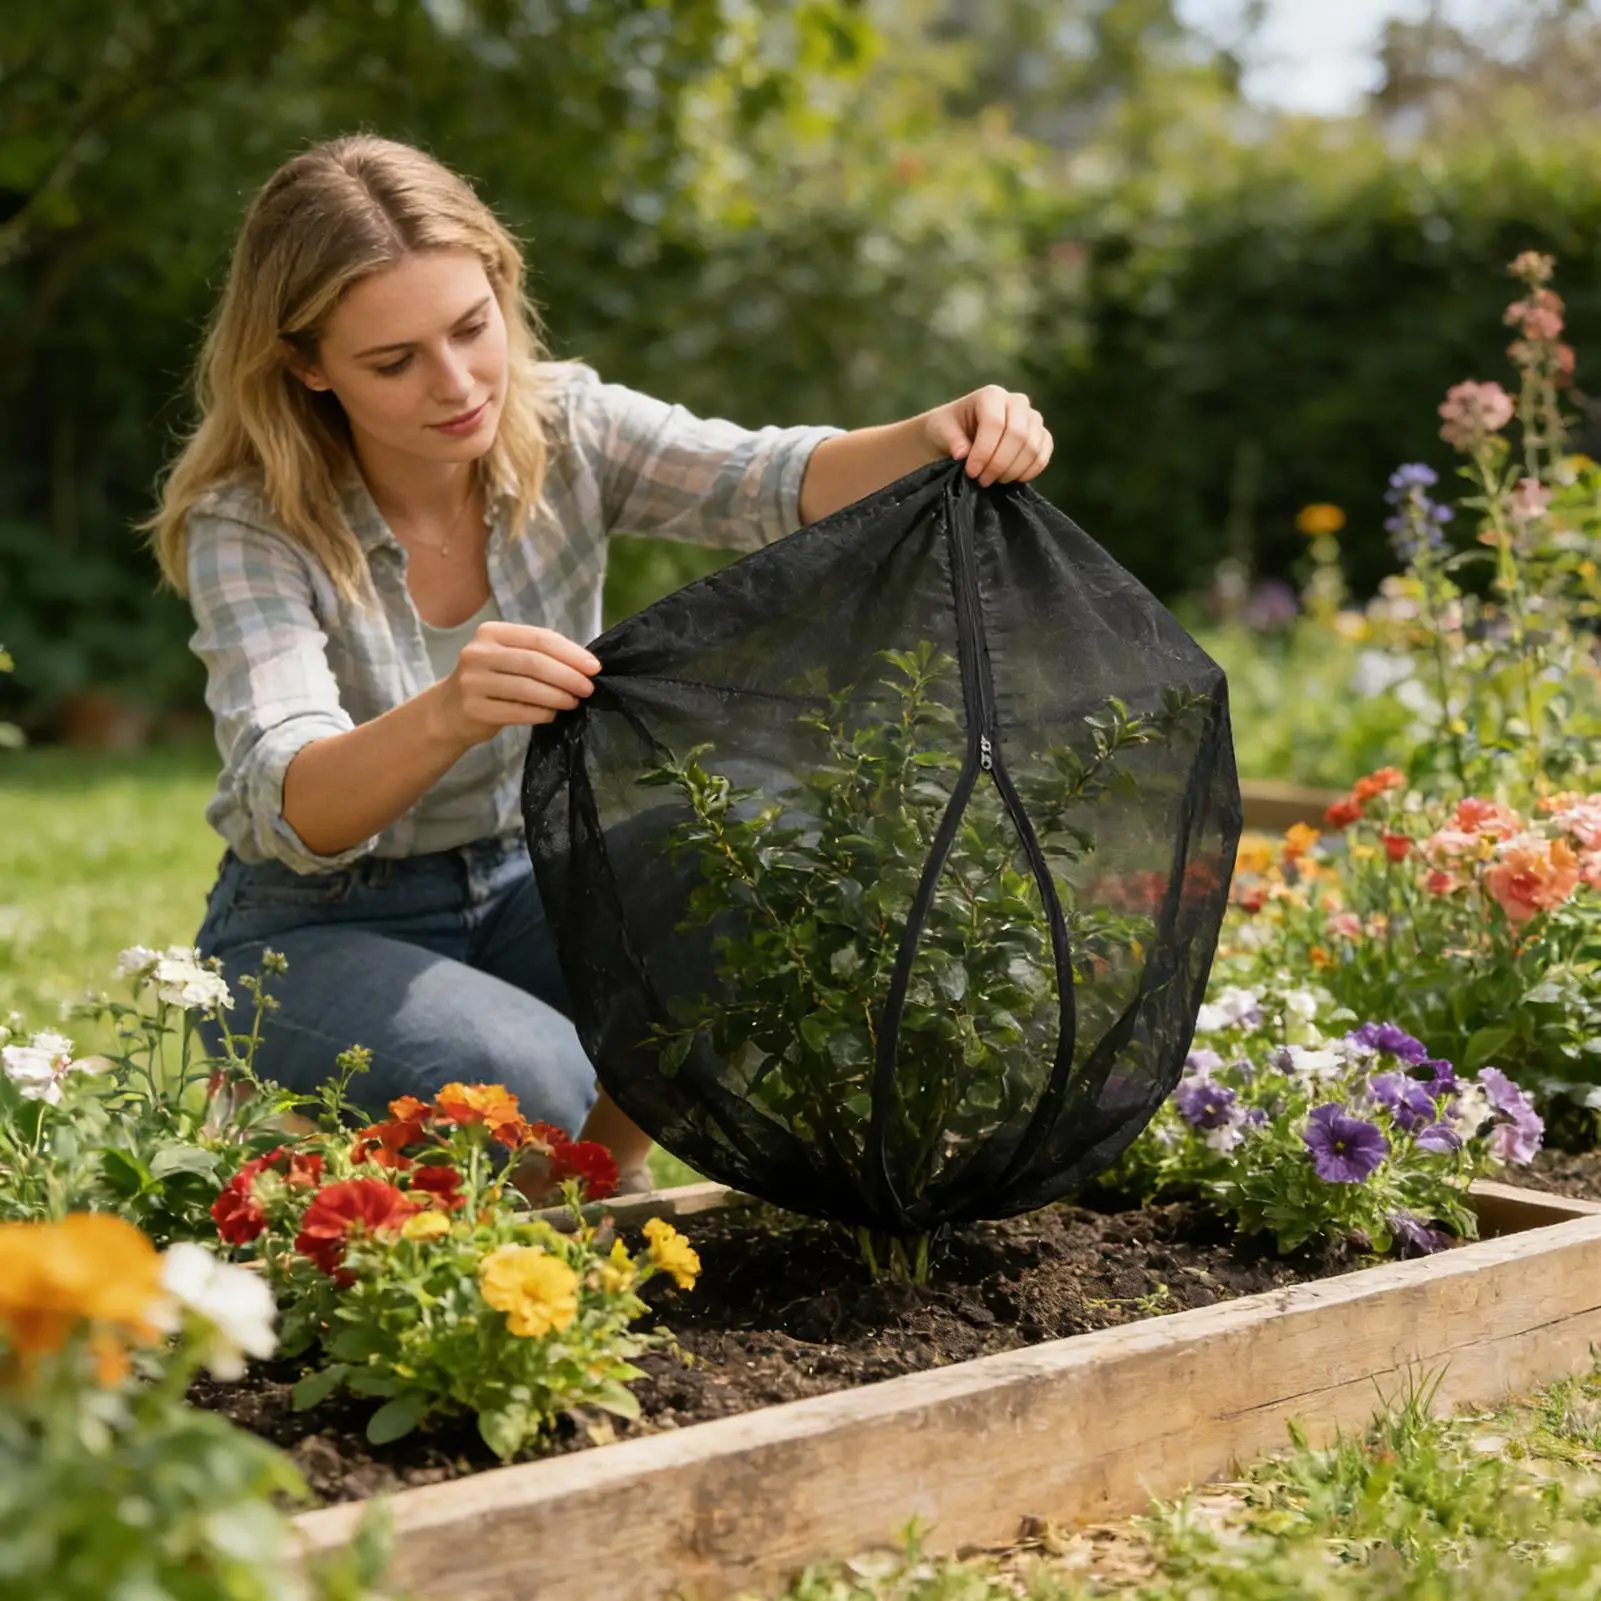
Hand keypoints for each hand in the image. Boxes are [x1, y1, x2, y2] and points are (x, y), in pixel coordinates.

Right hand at [437, 621, 599, 747]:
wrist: (449, 711)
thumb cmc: (491, 680)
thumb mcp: (508, 657)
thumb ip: (539, 655)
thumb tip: (585, 665)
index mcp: (491, 632)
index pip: (539, 638)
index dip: (571, 653)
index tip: (595, 667)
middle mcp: (478, 653)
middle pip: (534, 662)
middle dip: (568, 676)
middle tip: (589, 688)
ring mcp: (473, 681)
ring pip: (526, 688)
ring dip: (557, 696)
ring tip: (574, 702)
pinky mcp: (474, 709)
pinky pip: (517, 711)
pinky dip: (541, 713)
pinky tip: (553, 714)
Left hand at [922, 385, 1051, 486]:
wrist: (960, 434)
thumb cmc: (948, 429)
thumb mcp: (940, 430)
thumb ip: (952, 439)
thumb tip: (963, 453)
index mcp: (991, 395)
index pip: (995, 423)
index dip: (984, 452)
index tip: (972, 472)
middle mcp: (1017, 401)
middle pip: (1018, 435)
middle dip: (999, 464)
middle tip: (983, 481)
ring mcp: (1032, 418)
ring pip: (1033, 447)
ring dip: (1013, 471)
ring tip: (993, 481)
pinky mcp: (1041, 436)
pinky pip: (1043, 455)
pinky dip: (1030, 471)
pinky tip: (1011, 480)